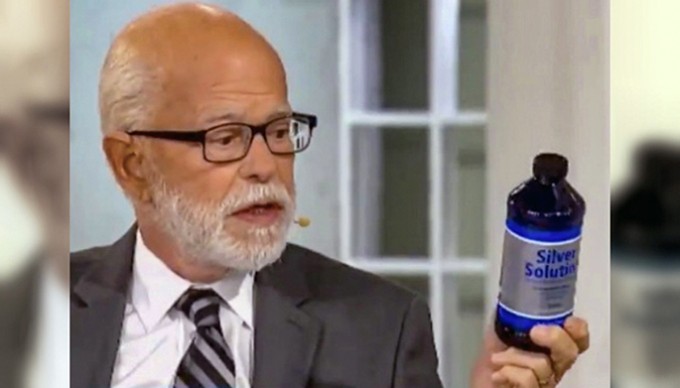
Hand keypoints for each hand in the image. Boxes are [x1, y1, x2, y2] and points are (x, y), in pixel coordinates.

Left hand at [472, 316, 589, 386]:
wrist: (482, 382)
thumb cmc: (493, 361)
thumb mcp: (502, 331)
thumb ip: (513, 314)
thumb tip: (513, 292)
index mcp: (550, 349)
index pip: (578, 339)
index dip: (578, 329)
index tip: (567, 320)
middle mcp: (553, 367)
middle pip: (570, 352)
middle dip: (556, 338)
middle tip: (534, 332)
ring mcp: (544, 383)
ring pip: (543, 365)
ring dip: (514, 357)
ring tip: (498, 358)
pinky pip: (529, 381)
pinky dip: (510, 373)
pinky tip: (499, 374)